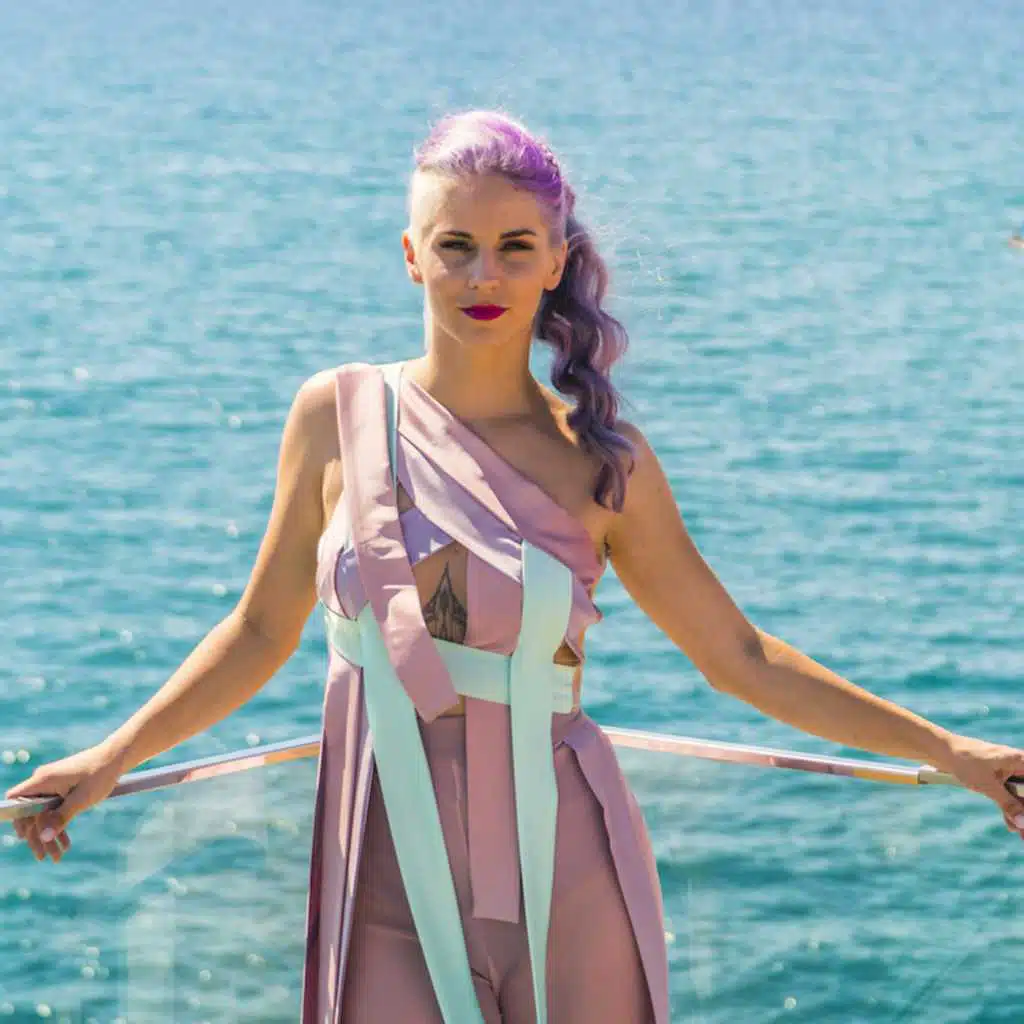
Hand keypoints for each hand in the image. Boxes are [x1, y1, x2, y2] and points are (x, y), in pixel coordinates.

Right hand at [4, 742, 128, 862]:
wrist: (116, 757)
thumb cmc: (100, 774)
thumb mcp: (82, 799)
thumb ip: (61, 817)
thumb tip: (44, 838)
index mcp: (43, 780)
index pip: (16, 800)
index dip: (17, 819)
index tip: (25, 838)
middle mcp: (43, 781)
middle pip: (30, 813)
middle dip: (37, 836)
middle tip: (46, 857)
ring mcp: (52, 784)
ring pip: (43, 814)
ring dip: (49, 834)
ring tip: (58, 856)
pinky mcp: (61, 787)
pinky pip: (53, 808)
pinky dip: (58, 824)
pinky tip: (66, 843)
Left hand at [937, 734, 1023, 838]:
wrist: (941, 749)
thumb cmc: (965, 761)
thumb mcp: (988, 785)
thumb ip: (1008, 803)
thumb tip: (1023, 822)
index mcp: (1020, 762)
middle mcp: (1017, 765)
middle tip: (1023, 834)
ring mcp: (1007, 771)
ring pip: (1018, 796)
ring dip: (1019, 814)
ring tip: (1019, 834)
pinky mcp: (996, 776)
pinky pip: (1008, 794)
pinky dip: (1009, 808)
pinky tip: (1010, 826)